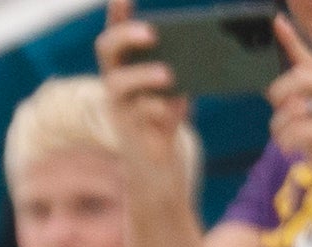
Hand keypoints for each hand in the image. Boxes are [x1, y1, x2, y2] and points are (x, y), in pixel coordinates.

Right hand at [95, 2, 203, 186]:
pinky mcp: (127, 129)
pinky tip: (175, 109)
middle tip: (153, 33)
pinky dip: (159, 108)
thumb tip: (204, 46)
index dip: (116, 13)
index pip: (116, 32)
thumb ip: (181, 66)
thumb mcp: (176, 86)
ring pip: (117, 83)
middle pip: (106, 49)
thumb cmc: (166, 118)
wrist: (157, 166)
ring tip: (168, 75)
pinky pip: (138, 113)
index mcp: (127, 65)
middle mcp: (115, 82)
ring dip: (142, 75)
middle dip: (126, 36)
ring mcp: (118, 106)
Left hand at [264, 15, 311, 189]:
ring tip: (288, 137)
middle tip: (280, 112)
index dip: (290, 40)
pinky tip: (293, 149)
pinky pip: (295, 131)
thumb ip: (292, 98)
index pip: (307, 57)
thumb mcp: (306, 113)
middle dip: (278, 96)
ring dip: (279, 127)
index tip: (276, 21)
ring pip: (292, 107)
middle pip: (295, 78)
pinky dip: (286, 143)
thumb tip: (272, 89)